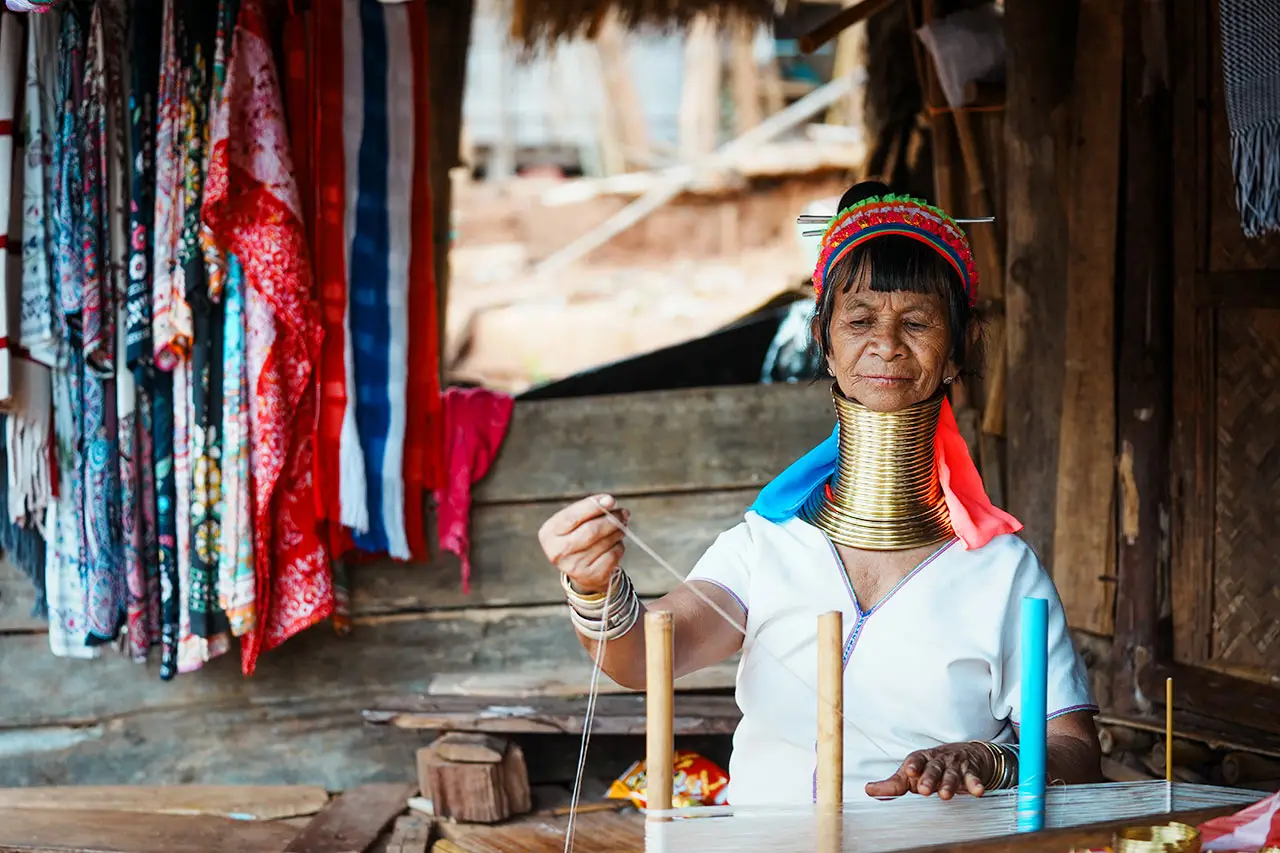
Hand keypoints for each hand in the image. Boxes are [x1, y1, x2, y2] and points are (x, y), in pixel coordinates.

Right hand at [537, 494, 629, 594]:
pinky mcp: (591, 576)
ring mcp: (573, 566)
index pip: (571, 517)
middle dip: (611, 519)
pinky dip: (618, 546)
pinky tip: (614, 544)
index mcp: (549, 533)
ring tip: (620, 527)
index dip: (592, 506)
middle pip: (590, 531)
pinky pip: (612, 555)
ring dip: (618, 531)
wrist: (581, 569)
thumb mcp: (575, 522)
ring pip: (604, 542)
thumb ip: (589, 509)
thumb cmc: (579, 537)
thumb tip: (609, 503)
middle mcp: (558, 552)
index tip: (610, 500)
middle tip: (623, 513)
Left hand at [864, 743, 992, 799]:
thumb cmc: (931, 767)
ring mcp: (954, 766)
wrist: (965, 755)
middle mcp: (937, 761)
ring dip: (949, 784)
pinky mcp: (970, 773)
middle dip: (929, 778)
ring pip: (951, 775)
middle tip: (924, 789)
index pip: (915, 760)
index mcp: (921, 759)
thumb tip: (869, 790)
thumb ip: (893, 784)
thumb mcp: (912, 773)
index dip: (913, 766)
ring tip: (945, 795)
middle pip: (933, 768)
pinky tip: (978, 791)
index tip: (909, 771)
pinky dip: (976, 784)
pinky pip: (973, 779)